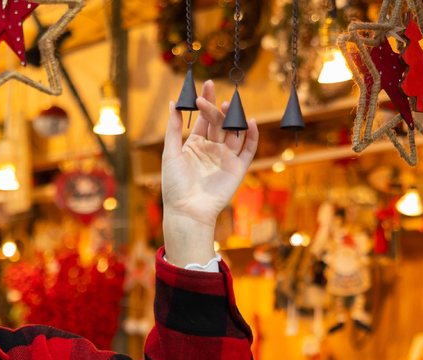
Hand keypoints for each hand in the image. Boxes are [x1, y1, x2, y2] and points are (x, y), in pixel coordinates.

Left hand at [160, 79, 258, 267]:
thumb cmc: (175, 185)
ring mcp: (226, 158)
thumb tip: (173, 102)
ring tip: (230, 105)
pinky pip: (249, 149)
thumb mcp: (171, 152)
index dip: (206, 102)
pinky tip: (249, 122)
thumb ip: (173, 128)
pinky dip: (252, 136)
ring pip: (234, 132)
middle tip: (214, 95)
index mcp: (195, 144)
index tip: (206, 85)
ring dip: (234, 118)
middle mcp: (212, 149)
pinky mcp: (238, 168)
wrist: (187, 210)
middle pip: (219, 123)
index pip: (204, 119)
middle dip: (218, 108)